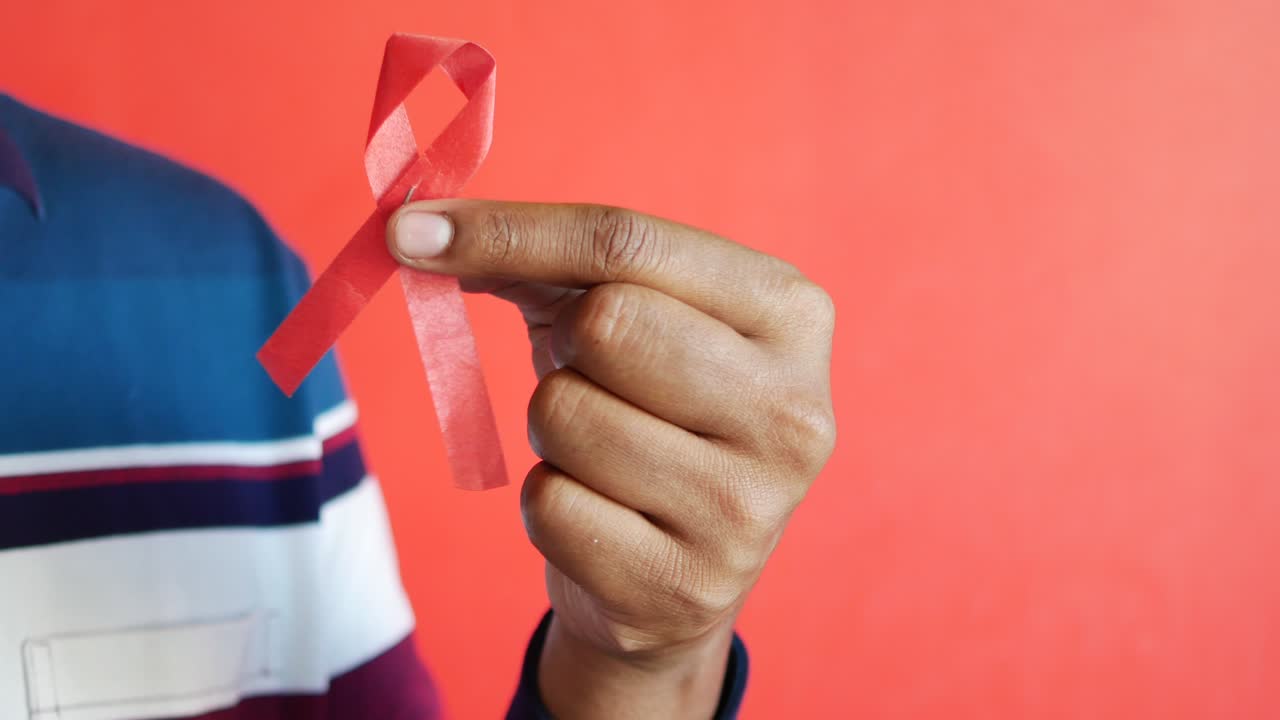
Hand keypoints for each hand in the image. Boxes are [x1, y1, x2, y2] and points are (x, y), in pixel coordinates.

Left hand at [389, 201, 834, 718]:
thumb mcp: (628, 318)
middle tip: (589, 374)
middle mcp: (793, 408)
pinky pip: (549, 506)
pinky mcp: (687, 585)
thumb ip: (545, 260)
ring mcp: (748, 506)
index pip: (629, 242)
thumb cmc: (650, 412)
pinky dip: (548, 501)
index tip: (411, 229)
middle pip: (605, 323)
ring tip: (604, 454)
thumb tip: (420, 231)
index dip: (510, 229)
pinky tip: (601, 516)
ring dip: (552, 430)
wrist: (682, 570)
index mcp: (790, 313)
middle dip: (564, 346)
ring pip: (565, 416)